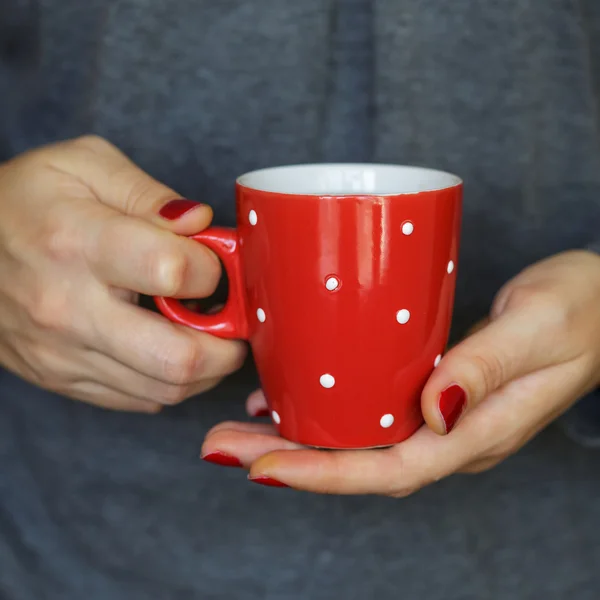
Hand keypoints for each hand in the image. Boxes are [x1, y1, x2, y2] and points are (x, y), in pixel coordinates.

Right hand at [0, 135, 245, 411]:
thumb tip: (202, 224)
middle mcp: (70, 309)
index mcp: (78, 243)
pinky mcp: (63, 379)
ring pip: (166, 389)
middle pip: (179, 356)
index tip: (212, 261)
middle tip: (235, 323)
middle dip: (229, 345)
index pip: (174, 272)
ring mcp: (64, 354)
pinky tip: (174, 350)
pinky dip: (173, 381)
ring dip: (208, 368)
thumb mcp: (83, 164)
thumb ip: (150, 194)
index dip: (213, 268)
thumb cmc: (25, 200)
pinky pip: (140, 400)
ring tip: (209, 336)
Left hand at [202, 250, 599, 493]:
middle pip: (356, 460)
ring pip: (355, 437)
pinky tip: (285, 398)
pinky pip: (368, 409)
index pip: (389, 468)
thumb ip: (487, 366)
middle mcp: (450, 431)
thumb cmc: (582, 309)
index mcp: (476, 431)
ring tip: (233, 428)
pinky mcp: (430, 385)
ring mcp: (439, 412)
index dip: (321, 473)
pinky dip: (322, 409)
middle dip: (284, 459)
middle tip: (220, 447)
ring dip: (293, 437)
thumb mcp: (542, 327)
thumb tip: (433, 408)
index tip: (258, 469)